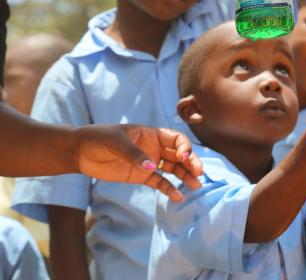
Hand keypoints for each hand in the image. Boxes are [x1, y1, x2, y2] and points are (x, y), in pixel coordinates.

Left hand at [73, 125, 202, 202]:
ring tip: (195, 186)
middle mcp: (155, 147)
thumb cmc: (99, 138)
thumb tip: (151, 167)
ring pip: (173, 169)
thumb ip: (134, 154)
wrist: (81, 151)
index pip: (176, 139)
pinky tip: (178, 197)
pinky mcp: (141, 176)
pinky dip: (169, 189)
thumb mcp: (116, 141)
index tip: (184, 157)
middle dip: (191, 163)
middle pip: (179, 155)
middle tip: (198, 173)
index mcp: (152, 134)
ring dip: (185, 176)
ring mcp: (149, 162)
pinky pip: (160, 182)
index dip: (184, 147)